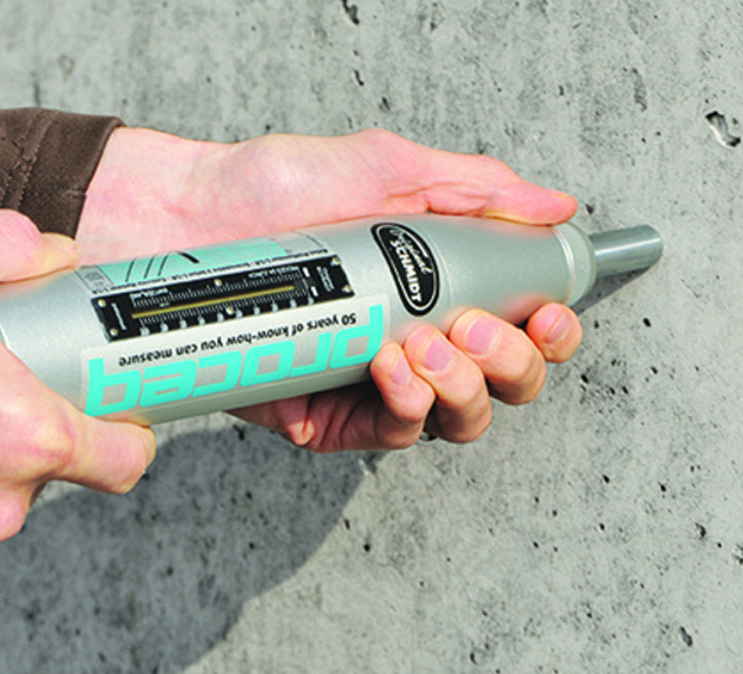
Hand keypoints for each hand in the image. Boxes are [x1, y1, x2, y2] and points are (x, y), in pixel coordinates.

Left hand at [77, 128, 582, 449]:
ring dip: (460, 390)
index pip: (523, 328)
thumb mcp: (384, 168)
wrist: (185, 217)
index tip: (549, 312)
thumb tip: (556, 205)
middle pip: (501, 387)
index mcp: (439, 286)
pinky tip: (392, 370)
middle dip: (510, 365)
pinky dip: (404, 410)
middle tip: (477, 328)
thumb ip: (473, 187)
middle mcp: (415, 340)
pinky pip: (385, 437)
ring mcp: (370, 383)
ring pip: (454, 420)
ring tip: (424, 344)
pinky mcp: (323, 416)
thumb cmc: (272, 187)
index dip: (551, 333)